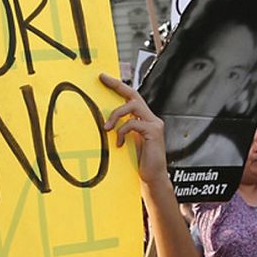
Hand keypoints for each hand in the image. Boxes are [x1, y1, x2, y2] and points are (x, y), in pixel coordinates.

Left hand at [99, 73, 167, 187]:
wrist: (152, 178)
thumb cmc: (138, 163)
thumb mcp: (126, 143)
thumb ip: (120, 131)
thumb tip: (103, 123)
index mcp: (144, 120)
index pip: (131, 98)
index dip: (118, 86)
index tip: (104, 78)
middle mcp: (151, 119)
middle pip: (133, 95)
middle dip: (117, 85)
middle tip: (102, 80)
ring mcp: (154, 124)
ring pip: (132, 106)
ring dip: (116, 115)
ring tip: (107, 127)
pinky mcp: (154, 132)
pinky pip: (133, 123)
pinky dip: (122, 132)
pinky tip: (119, 144)